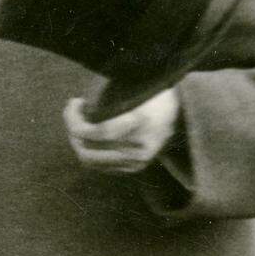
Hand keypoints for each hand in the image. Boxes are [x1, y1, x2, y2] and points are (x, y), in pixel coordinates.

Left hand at [63, 89, 180, 172]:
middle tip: (71, 111)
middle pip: (88, 150)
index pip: (99, 132)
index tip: (75, 102)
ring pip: (89, 160)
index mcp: (142, 124)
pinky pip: (98, 165)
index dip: (76, 119)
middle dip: (72, 130)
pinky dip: (86, 150)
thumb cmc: (155, 92)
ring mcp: (136, 162)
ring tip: (76, 122)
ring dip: (76, 141)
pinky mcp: (133, 168)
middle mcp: (139, 149)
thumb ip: (112, 97)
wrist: (183, 110)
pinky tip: (86, 135)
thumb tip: (80, 104)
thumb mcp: (137, 87)